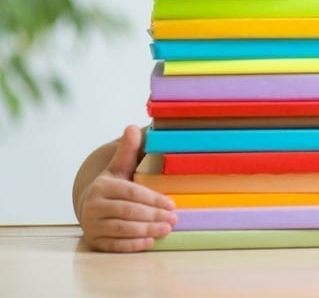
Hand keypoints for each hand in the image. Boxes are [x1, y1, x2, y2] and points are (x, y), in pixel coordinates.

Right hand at [77, 125, 176, 251]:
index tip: (172, 204)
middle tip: (174, 219)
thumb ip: (127, 150)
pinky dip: (133, 244)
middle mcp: (93, 205)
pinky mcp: (94, 240)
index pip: (131, 193)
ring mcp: (92, 224)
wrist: (90, 206)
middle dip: (153, 216)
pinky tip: (150, 242)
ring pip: (122, 229)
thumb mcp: (119, 167)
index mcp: (102, 186)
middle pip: (128, 211)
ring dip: (147, 230)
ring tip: (167, 229)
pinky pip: (114, 245)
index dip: (153, 199)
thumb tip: (133, 127)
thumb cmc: (113, 186)